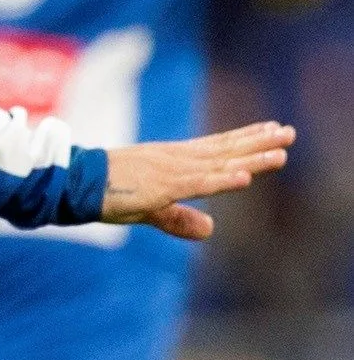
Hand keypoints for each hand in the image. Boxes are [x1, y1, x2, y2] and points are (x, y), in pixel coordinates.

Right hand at [99, 120, 292, 239]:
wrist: (71, 184)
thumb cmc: (104, 192)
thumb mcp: (149, 208)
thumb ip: (179, 219)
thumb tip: (211, 230)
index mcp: (171, 160)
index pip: (216, 147)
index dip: (245, 138)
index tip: (271, 129)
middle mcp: (175, 159)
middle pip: (224, 149)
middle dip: (258, 141)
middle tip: (288, 132)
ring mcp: (169, 170)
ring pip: (218, 163)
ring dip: (251, 156)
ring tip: (281, 150)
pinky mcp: (160, 186)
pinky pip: (197, 183)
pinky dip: (222, 179)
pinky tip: (244, 176)